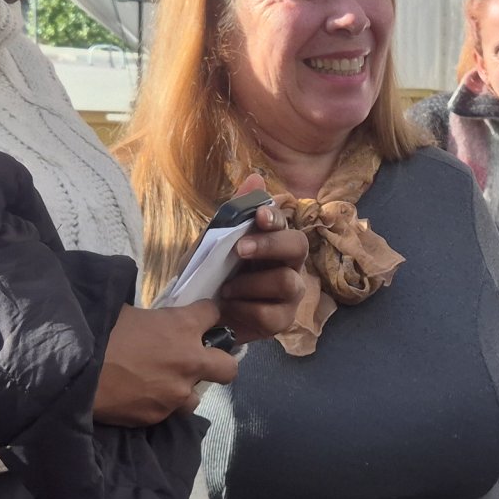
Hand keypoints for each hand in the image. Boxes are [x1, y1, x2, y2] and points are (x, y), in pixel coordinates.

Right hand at [95, 302, 236, 426]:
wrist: (73, 370)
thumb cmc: (98, 332)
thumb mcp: (128, 312)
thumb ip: (152, 319)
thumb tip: (151, 322)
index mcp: (182, 326)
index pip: (212, 314)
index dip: (205, 316)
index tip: (198, 319)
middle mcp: (189, 361)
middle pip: (228, 367)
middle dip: (218, 363)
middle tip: (198, 361)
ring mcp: (177, 393)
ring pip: (196, 396)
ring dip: (183, 389)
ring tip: (158, 385)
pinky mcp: (160, 416)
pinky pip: (167, 411)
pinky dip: (157, 405)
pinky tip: (137, 397)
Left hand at [214, 175, 311, 344]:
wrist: (201, 314)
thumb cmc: (215, 273)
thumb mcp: (215, 242)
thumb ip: (234, 213)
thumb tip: (255, 178)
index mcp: (273, 241)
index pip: (284, 223)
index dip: (275, 217)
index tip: (259, 216)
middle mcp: (289, 264)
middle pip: (298, 246)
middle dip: (270, 245)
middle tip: (240, 250)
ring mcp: (290, 294)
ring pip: (287, 282)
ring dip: (251, 283)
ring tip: (226, 288)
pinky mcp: (282, 321)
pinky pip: (271, 314)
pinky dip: (246, 309)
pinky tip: (229, 307)